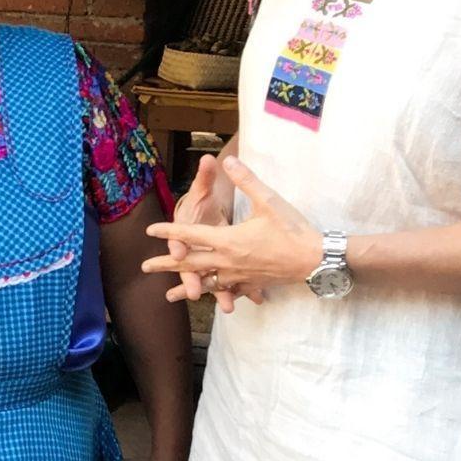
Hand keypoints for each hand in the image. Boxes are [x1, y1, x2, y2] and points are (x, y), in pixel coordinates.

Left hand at [143, 156, 321, 297]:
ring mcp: (239, 276)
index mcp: (228, 240)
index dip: (169, 232)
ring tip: (167, 296)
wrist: (316, 259)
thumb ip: (246, 179)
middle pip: (190, 264)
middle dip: (166, 265)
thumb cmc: (293, 229)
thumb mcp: (268, 200)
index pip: (190, 235)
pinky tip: (209, 301)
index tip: (149, 231)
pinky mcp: (251, 284)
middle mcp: (229, 261)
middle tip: (144, 267)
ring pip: (206, 284)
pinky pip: (228, 292)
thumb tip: (228, 159)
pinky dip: (215, 296)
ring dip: (185, 288)